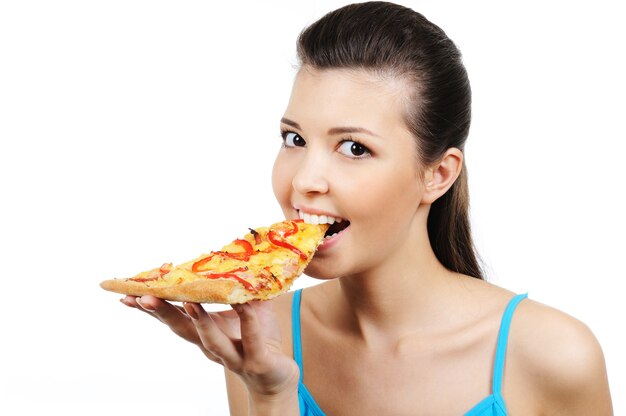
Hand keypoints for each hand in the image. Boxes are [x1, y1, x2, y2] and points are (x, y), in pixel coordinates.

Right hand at [120, 295, 298, 397]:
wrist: (278, 379)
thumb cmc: (259, 340)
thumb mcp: (249, 310)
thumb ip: (238, 288)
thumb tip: (233, 255)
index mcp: (204, 333)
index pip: (173, 318)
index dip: (152, 308)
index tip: (127, 294)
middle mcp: (211, 346)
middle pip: (182, 329)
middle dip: (162, 312)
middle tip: (141, 297)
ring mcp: (233, 355)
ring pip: (210, 339)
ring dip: (198, 320)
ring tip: (187, 301)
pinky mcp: (256, 361)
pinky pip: (251, 338)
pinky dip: (246, 320)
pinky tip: (242, 304)